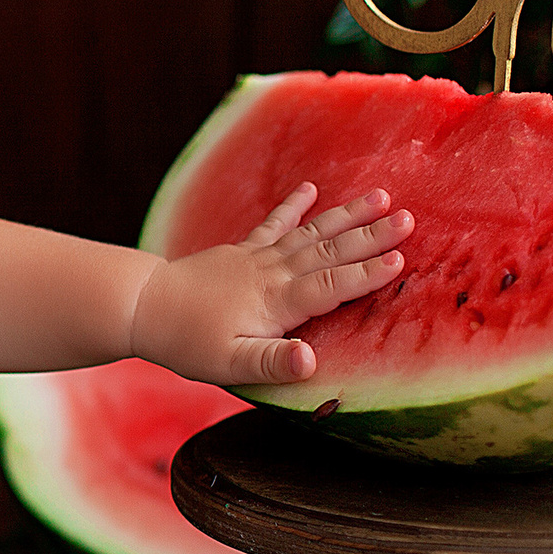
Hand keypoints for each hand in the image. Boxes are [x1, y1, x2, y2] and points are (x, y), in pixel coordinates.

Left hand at [132, 183, 409, 385]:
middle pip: (329, 252)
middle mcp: (272, 273)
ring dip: (346, 216)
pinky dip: (293, 207)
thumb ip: (272, 362)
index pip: (330, 287)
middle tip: (409, 218)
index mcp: (276, 303)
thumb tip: (311, 361)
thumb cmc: (189, 343)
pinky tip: (311, 189)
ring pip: (311, 233)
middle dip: (370, 236)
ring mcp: (257, 258)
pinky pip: (273, 224)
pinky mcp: (242, 251)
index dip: (365, 274)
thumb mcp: (231, 364)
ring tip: (380, 197)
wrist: (143, 307)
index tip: (400, 259)